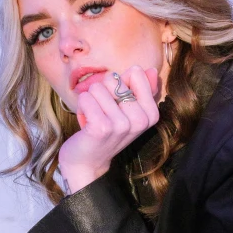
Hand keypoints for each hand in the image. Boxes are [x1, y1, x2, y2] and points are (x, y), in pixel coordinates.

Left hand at [58, 66, 159, 192]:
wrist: (88, 162)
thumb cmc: (106, 132)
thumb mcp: (128, 112)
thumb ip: (140, 90)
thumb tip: (150, 70)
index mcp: (151, 114)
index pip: (136, 73)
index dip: (119, 84)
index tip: (117, 104)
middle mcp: (140, 120)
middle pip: (113, 79)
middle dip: (102, 93)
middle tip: (103, 113)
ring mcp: (122, 125)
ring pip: (97, 87)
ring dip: (90, 101)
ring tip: (94, 118)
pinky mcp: (102, 127)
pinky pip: (85, 98)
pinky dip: (81, 107)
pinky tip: (86, 123)